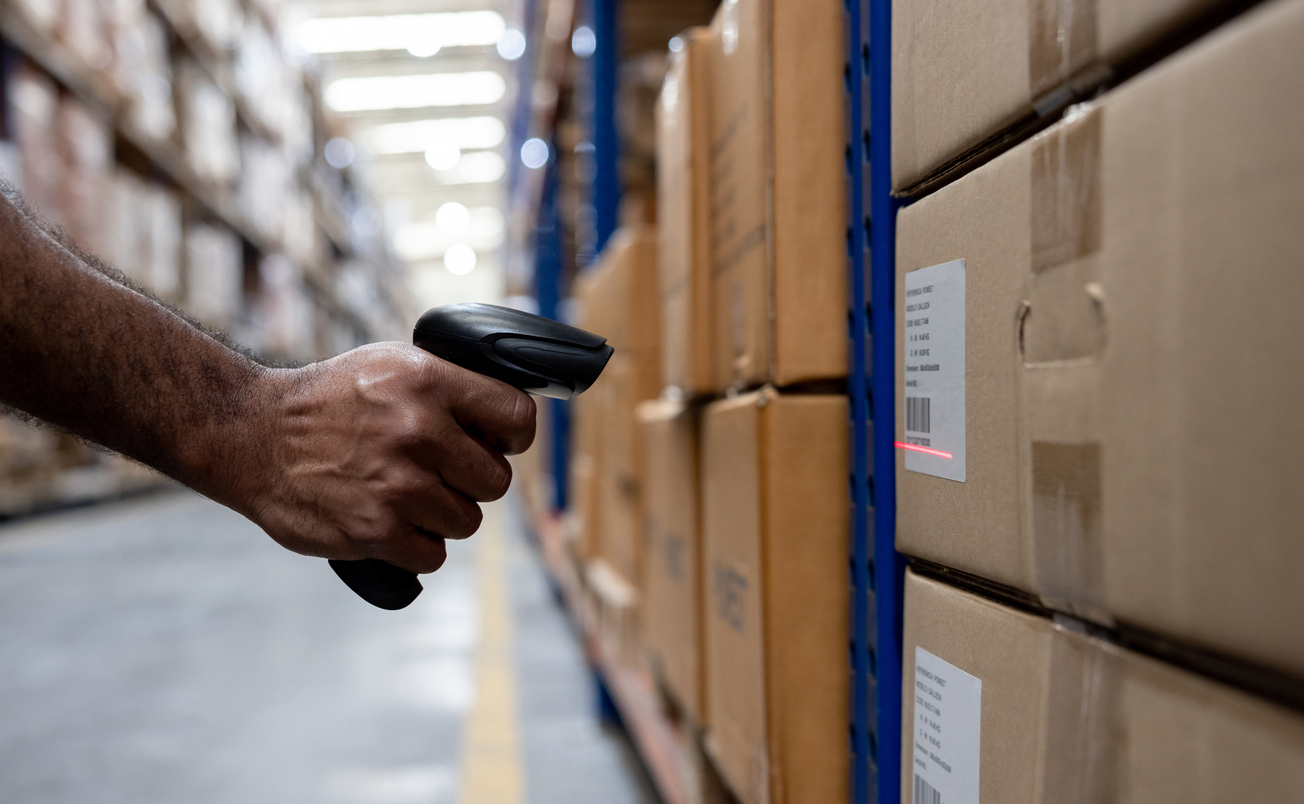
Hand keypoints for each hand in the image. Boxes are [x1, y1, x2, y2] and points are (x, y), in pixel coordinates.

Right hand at [226, 342, 535, 573]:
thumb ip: (450, 386)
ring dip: (441, 515)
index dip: (513, 437)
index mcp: (428, 382)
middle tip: (436, 471)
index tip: (497, 443)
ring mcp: (398, 484)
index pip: (517, 417)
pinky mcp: (376, 530)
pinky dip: (415, 546)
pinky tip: (389, 520)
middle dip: (471, 481)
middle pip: (495, 480)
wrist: (254, 435)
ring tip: (404, 493)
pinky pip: (433, 554)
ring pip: (467, 521)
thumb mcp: (392, 365)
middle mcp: (418, 430)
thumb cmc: (330, 400)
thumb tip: (507, 421)